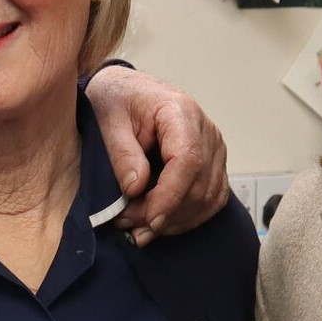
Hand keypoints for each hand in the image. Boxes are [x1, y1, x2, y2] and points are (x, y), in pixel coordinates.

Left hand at [85, 67, 229, 244]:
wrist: (128, 93)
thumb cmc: (119, 100)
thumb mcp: (108, 120)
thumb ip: (122, 153)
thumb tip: (136, 188)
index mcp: (180, 112)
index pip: (188, 160)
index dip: (171, 195)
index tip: (149, 217)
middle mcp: (205, 130)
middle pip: (199, 185)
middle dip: (164, 213)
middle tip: (127, 223)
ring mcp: (213, 149)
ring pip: (207, 198)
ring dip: (174, 221)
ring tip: (138, 228)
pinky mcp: (212, 165)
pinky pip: (210, 201)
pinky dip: (186, 219)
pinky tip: (159, 224)